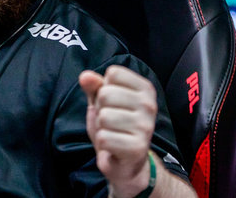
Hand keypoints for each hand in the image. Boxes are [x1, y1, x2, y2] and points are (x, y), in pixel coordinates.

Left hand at [79, 66, 155, 196]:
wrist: (125, 161)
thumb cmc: (114, 125)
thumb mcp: (102, 101)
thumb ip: (94, 86)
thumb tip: (85, 76)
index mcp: (145, 89)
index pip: (113, 73)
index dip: (104, 88)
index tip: (112, 103)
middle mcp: (150, 105)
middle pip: (106, 94)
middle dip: (100, 109)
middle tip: (110, 121)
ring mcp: (146, 127)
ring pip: (103, 117)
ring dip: (101, 127)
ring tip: (112, 132)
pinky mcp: (138, 147)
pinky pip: (104, 138)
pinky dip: (102, 143)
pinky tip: (113, 146)